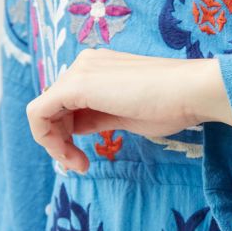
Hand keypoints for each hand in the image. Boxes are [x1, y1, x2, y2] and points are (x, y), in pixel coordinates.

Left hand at [25, 48, 231, 172]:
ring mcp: (81, 71)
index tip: (86, 160)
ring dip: (54, 143)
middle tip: (80, 166)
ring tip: (78, 164)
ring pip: (44, 110)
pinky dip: (46, 139)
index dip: (69, 135)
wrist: (193, 91)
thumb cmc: (173, 105)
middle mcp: (87, 64)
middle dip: (60, 141)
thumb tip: (78, 128)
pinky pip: (39, 113)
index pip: (68, 103)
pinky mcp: (76, 85)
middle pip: (54, 107)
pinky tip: (69, 155)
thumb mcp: (129, 116)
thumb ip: (100, 118)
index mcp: (100, 68)